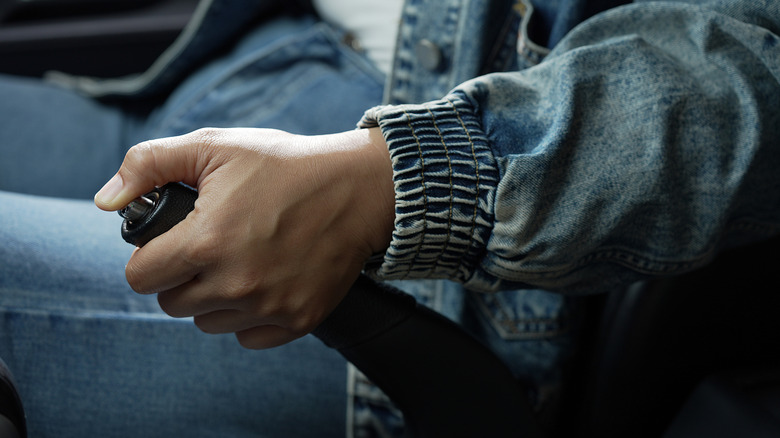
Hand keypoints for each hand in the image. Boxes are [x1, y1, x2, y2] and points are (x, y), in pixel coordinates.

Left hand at [95, 127, 393, 348]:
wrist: (358, 189)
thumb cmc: (285, 164)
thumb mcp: (214, 147)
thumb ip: (149, 165)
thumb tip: (105, 201)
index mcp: (207, 241)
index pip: (140, 277)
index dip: (148, 257)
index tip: (169, 244)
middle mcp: (236, 283)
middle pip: (172, 304)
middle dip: (180, 277)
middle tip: (209, 248)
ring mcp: (270, 306)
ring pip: (208, 323)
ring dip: (214, 298)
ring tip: (240, 262)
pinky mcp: (298, 320)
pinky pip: (249, 337)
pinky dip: (249, 315)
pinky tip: (265, 281)